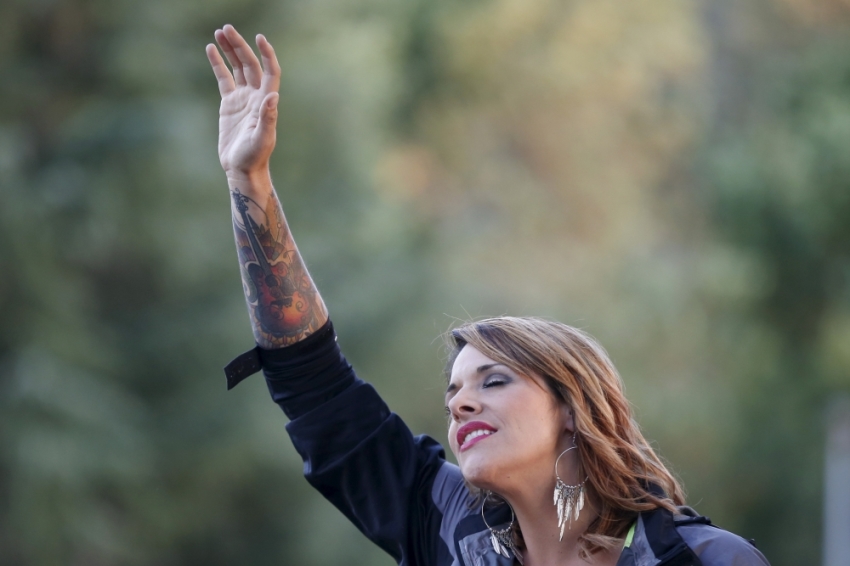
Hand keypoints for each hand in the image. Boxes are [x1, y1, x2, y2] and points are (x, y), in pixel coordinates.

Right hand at [206, 25, 280, 180]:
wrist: (242, 168)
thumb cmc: (254, 156)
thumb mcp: (262, 137)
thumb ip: (268, 117)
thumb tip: (273, 96)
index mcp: (266, 101)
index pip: (270, 71)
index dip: (267, 54)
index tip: (260, 38)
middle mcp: (256, 96)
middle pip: (250, 64)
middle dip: (240, 46)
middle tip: (226, 28)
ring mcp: (242, 98)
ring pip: (237, 67)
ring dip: (230, 50)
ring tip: (219, 32)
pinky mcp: (229, 103)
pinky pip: (224, 78)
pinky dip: (218, 63)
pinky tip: (211, 49)